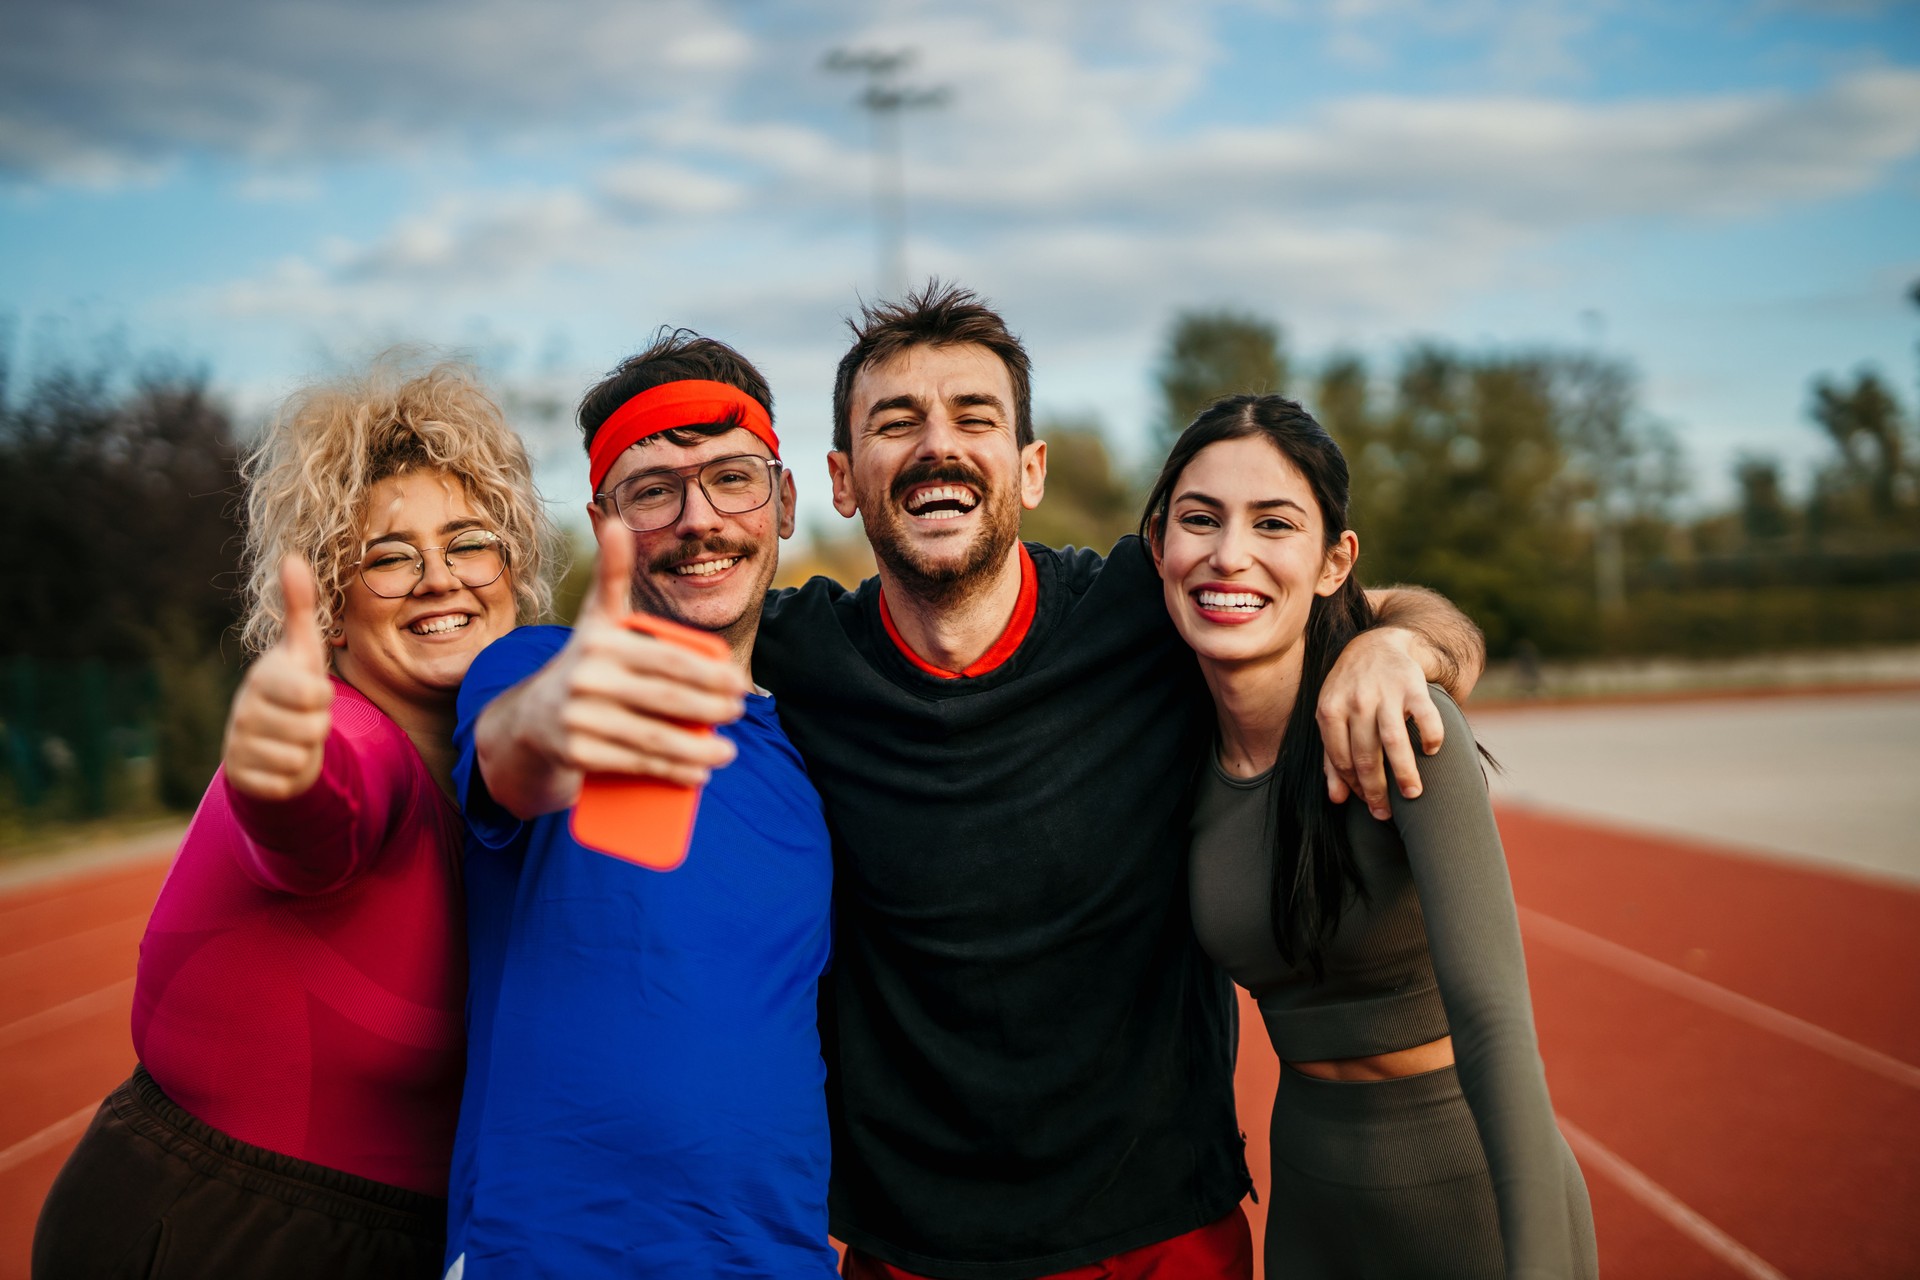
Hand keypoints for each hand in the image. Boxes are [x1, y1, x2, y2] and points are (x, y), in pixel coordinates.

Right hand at [223, 556, 334, 799]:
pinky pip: (284, 784)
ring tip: (292, 739)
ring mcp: (238, 743)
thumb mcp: (303, 650)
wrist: (267, 741)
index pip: (316, 694)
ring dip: (305, 752)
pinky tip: (279, 763)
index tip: (309, 691)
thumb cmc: (293, 688)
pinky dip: (290, 778)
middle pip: (313, 728)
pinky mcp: (240, 777)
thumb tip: (293, 558)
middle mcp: (244, 709)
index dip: (322, 697)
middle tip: (302, 720)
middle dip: (317, 727)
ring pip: (299, 757)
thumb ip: (300, 609)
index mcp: (263, 677)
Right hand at [523, 519, 748, 792]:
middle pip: (665, 699)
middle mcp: (585, 677)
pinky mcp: (575, 753)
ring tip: (728, 751)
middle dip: (711, 710)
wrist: (532, 719)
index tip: (741, 685)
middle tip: (740, 713)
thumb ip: (612, 572)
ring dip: (698, 748)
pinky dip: (671, 770)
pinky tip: (699, 772)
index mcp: (600, 641)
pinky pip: (633, 763)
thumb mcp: (596, 617)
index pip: (668, 660)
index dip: (710, 676)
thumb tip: (613, 519)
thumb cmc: (586, 661)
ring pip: (652, 736)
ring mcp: (577, 717)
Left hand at [1316, 627, 1445, 820]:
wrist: (1375, 645)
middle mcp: (1355, 701)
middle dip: (1376, 790)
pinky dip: (1431, 735)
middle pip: (1364, 755)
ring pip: (1393, 741)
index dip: (1354, 786)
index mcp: (1330, 710)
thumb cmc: (1350, 691)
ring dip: (1404, 772)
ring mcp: (1384, 692)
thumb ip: (1332, 757)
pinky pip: (1424, 715)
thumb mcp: (1332, 717)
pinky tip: (1433, 752)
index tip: (1368, 804)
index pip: (1341, 759)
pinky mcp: (1412, 684)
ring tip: (1413, 795)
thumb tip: (1337, 799)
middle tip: (1386, 814)